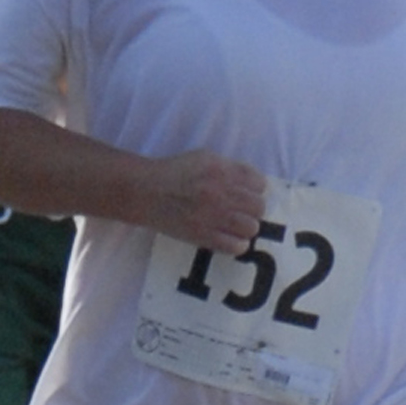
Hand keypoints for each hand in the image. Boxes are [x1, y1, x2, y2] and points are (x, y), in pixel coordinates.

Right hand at [138, 150, 269, 254]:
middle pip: (259, 207)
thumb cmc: (175, 172)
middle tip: (242, 211)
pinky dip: (238, 245)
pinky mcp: (204, 236)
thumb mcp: (204, 157)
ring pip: (251, 227)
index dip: (255, 189)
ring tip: (236, 226)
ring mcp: (214, 216)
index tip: (247, 193)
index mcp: (222, 170)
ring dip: (247, 227)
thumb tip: (251, 182)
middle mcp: (221, 192)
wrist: (146, 192)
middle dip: (253, 209)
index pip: (259, 183)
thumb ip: (229, 167)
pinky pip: (236, 246)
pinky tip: (231, 240)